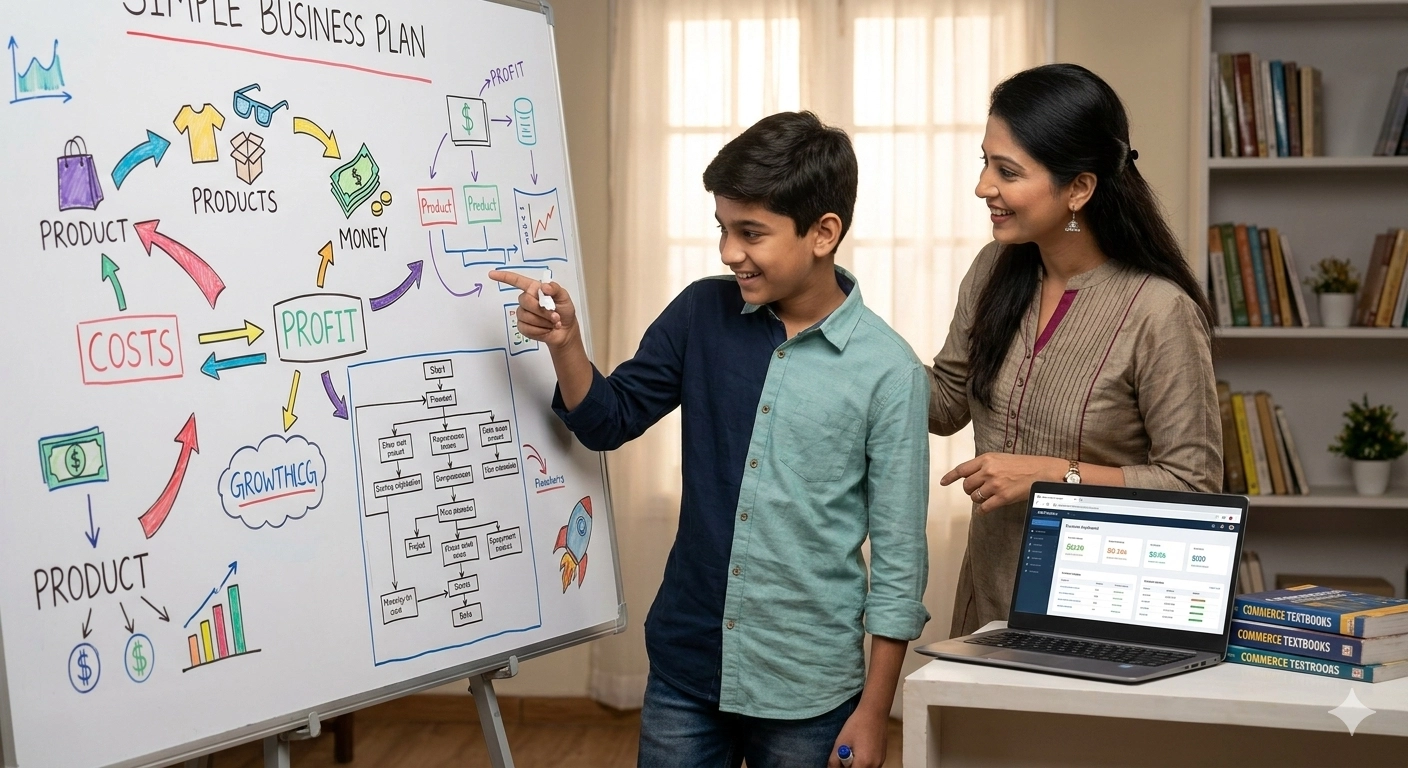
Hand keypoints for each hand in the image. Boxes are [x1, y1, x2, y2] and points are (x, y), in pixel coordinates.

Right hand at [487, 270, 578, 349]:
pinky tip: (546, 329)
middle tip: (555, 315)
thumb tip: (544, 287)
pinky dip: (540, 330)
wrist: (565, 330)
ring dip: (543, 321)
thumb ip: (555, 289)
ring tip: (553, 323)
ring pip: (526, 316)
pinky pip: (526, 328)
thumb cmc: (564, 311)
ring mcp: (523, 314)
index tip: (492, 274)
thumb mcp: (564, 297)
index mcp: (534, 289)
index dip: (504, 277)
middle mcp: (526, 300)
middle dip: (542, 310)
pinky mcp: (523, 327)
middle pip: (525, 301)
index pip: (517, 281)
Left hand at [828, 706, 886, 767]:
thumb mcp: (840, 743)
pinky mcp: (882, 758)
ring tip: (852, 751)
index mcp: (863, 763)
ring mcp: (880, 763)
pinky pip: (870, 766)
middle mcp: (875, 766)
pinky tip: (860, 750)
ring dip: (856, 765)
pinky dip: (863, 763)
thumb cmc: (856, 726)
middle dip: (849, 767)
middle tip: (843, 758)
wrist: (874, 712)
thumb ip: (834, 761)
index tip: (838, 763)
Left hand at [940, 453, 1062, 512]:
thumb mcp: (1002, 458)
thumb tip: (972, 476)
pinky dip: (983, 510)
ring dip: (978, 499)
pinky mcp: (1002, 497)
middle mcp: (988, 471)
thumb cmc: (1024, 465)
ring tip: (988, 497)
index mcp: (987, 459)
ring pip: (974, 497)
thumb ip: (985, 465)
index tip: (942, 483)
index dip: (950, 477)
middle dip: (970, 490)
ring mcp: (995, 484)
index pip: (962, 469)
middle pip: (966, 486)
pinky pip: (984, 508)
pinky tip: (987, 508)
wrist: (1043, 472)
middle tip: (978, 491)